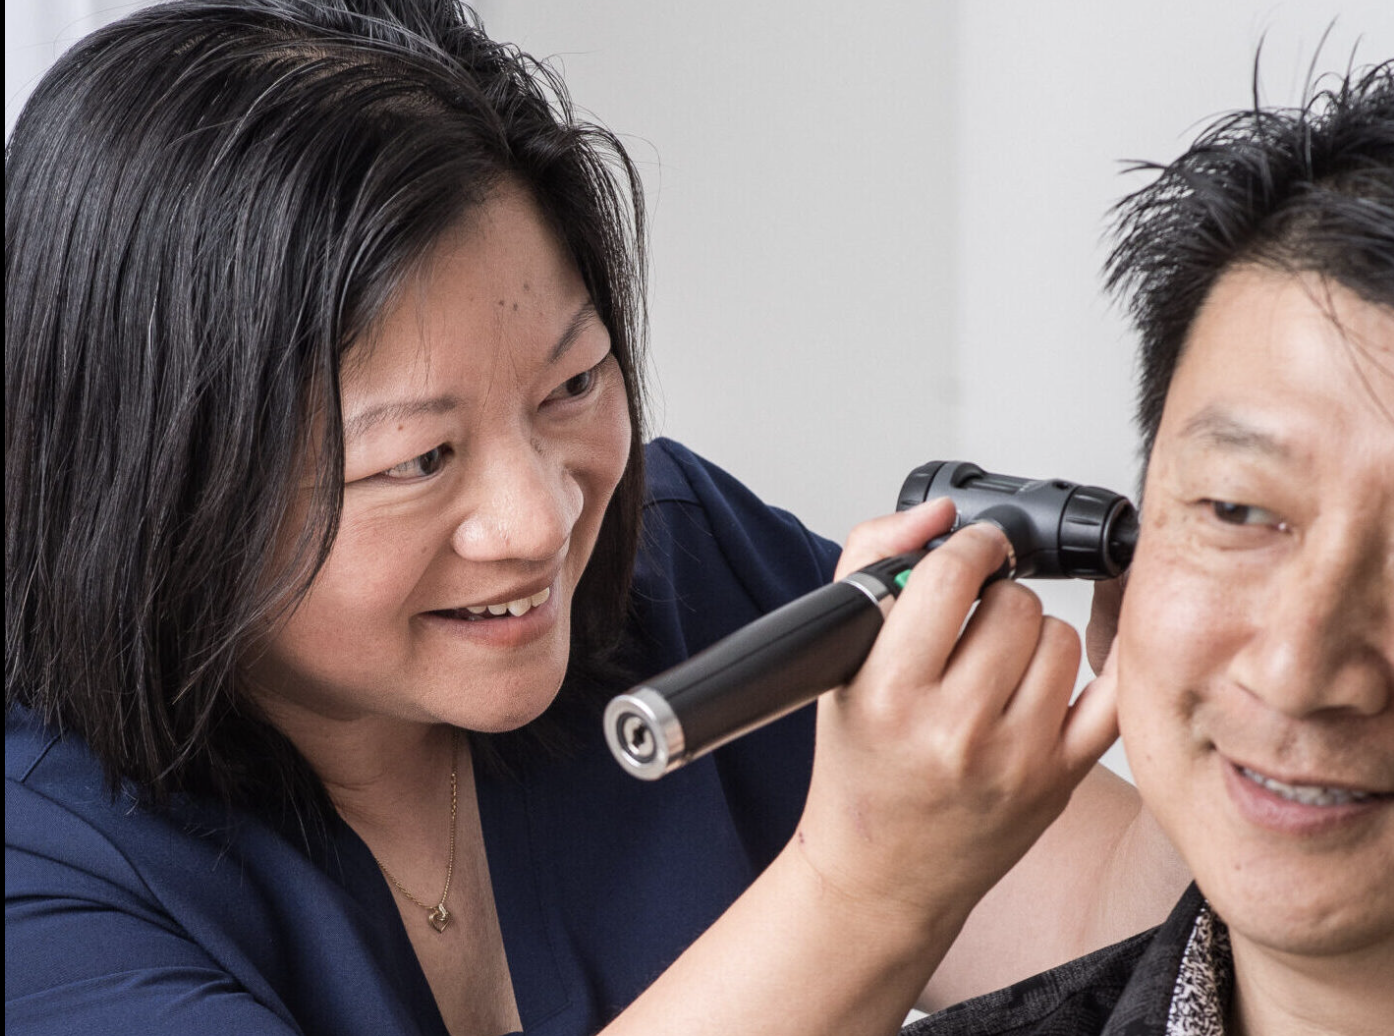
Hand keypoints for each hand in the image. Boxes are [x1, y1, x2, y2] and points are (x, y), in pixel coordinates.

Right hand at [793, 498, 1119, 936]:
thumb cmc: (859, 768)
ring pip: (1061, 639)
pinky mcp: (1060, 778)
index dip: (965, 547)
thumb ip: (870, 560)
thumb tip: (938, 514)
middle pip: (1015, 603)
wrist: (882, 874)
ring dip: (1033, 636)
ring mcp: (1016, 757)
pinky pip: (1110, 690)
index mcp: (890, 692)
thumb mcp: (836, 662)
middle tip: (969, 625)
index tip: (968, 551)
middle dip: (994, 600)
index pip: (950, 574)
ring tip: (997, 663)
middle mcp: (955, 728)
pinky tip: (1060, 670)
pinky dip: (1095, 668)